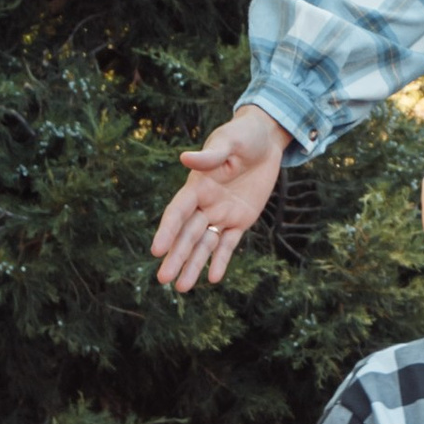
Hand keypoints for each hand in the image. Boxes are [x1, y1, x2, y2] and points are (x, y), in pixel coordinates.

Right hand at [152, 105, 289, 291]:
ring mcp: (222, 214)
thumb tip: (185, 158)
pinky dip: (221, 260)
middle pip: (187, 235)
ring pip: (204, 245)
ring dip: (193, 265)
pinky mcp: (241, 220)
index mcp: (196, 186)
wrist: (266, 141)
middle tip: (163, 279)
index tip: (156, 249)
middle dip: (176, 256)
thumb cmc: (243, 136)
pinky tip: (212, 278)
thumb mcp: (228, 141)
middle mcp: (205, 204)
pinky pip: (229, 243)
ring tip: (182, 288)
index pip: (178, 212)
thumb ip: (210, 155)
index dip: (167, 231)